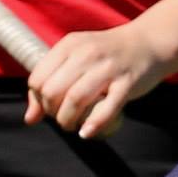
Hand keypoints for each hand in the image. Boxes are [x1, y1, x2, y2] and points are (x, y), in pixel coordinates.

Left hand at [23, 16, 168, 138]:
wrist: (148, 43)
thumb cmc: (107, 55)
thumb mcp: (75, 60)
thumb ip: (51, 83)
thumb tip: (29, 119)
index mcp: (69, 45)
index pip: (38, 79)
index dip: (39, 100)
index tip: (50, 108)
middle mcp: (85, 53)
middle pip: (53, 91)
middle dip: (53, 113)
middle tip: (63, 118)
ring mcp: (107, 68)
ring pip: (75, 100)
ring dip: (69, 121)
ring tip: (74, 126)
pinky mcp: (127, 83)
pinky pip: (106, 109)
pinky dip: (93, 125)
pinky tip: (87, 132)